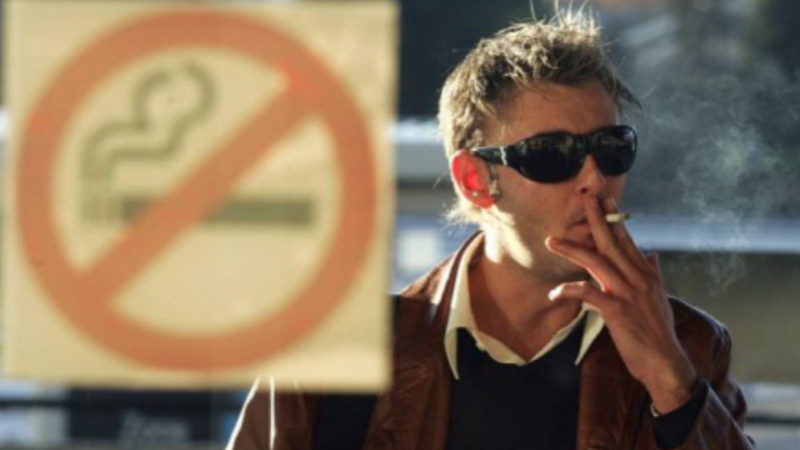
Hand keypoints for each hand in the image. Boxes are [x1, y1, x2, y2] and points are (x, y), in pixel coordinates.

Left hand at [545, 194, 696, 413]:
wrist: (665, 362)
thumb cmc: (657, 332)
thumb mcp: (658, 298)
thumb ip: (653, 273)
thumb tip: (653, 254)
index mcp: (646, 273)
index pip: (627, 239)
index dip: (615, 218)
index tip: (605, 198)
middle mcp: (638, 278)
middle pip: (613, 241)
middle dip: (597, 218)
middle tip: (583, 197)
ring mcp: (627, 293)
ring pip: (597, 262)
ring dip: (572, 249)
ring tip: (551, 241)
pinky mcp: (617, 311)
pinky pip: (588, 294)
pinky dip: (569, 291)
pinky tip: (554, 293)